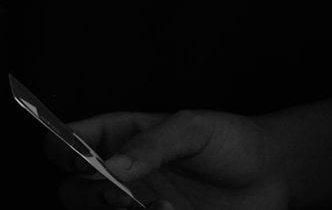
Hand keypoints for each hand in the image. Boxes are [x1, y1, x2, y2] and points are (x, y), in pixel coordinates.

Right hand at [53, 109, 287, 209]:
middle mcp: (121, 173)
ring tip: (153, 208)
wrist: (272, 176)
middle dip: (86, 196)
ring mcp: (137, 204)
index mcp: (119, 135)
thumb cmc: (230, 140)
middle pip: (72, 191)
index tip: (77, 158)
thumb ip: (151, 145)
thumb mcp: (191, 129)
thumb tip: (111, 168)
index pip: (68, 139)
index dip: (60, 147)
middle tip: (117, 196)